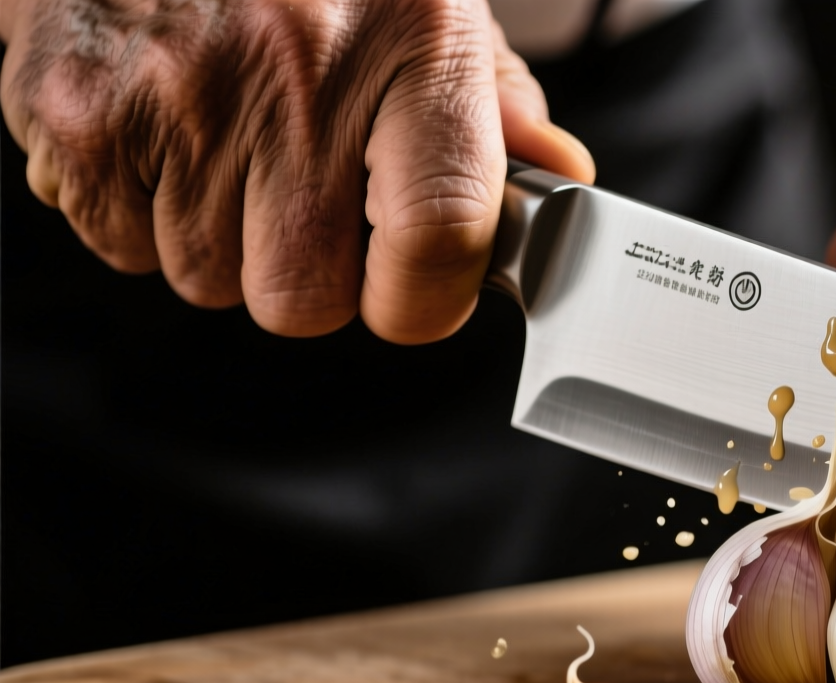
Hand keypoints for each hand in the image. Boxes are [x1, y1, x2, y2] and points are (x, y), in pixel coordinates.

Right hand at [0, 0, 592, 341]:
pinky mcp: (76, 111)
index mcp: (412, 42)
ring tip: (220, 131)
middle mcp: (298, 71)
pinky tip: (157, 124)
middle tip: (298, 188)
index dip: (425, 298)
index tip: (415, 292)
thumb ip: (494, 102)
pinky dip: (132, 205)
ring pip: (207, 278)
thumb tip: (559, 178)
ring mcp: (178, 94)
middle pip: (304, 299)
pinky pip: (119, 242)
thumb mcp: (426, 1)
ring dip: (217, 234)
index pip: (438, 235)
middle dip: (304, 272)